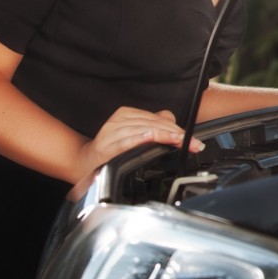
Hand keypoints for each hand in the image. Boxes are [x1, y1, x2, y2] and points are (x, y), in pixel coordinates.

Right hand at [76, 107, 202, 177]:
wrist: (85, 163)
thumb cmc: (112, 149)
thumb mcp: (134, 134)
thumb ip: (152, 124)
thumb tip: (171, 118)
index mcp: (126, 115)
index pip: (156, 118)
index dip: (176, 128)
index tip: (192, 139)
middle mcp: (117, 121)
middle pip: (152, 124)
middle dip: (174, 134)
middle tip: (191, 143)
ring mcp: (110, 133)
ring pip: (142, 130)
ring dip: (163, 136)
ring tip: (178, 142)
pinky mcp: (105, 147)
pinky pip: (124, 141)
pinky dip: (138, 139)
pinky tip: (149, 138)